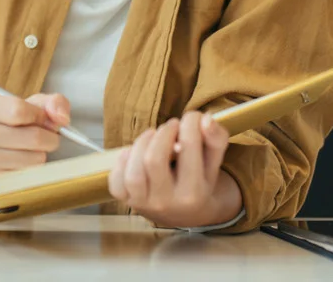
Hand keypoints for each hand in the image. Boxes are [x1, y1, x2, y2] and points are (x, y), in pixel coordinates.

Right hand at [0, 92, 70, 177]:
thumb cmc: (10, 125)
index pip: (19, 110)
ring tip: (28, 149)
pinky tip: (22, 162)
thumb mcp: (30, 105)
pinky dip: (33, 169)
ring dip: (41, 154)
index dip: (39, 115)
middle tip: (42, 135)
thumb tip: (62, 118)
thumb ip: (53, 103)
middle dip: (48, 137)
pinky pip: (31, 176)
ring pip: (36, 159)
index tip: (40, 117)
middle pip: (34, 137)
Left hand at [107, 112, 241, 228]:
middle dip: (162, 133)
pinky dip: (122, 162)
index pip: (188, 148)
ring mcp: (144, 204)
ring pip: (133, 171)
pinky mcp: (127, 202)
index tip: (191, 118)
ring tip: (152, 136)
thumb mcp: (214, 162)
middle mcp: (168, 202)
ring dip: (141, 144)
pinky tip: (135, 153)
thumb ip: (215, 139)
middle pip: (154, 159)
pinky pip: (116, 181)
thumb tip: (205, 118)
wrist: (188, 214)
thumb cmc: (200, 182)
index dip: (189, 123)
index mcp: (194, 193)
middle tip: (170, 126)